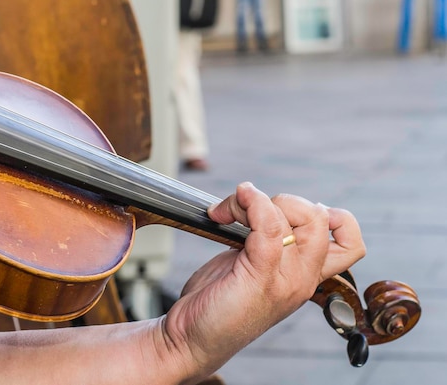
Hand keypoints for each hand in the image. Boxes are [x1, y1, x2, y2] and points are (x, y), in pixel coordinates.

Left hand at [159, 182, 365, 379]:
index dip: (331, 216)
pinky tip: (223, 211)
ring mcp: (285, 280)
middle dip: (284, 200)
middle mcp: (302, 278)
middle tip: (247, 212)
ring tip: (226, 213)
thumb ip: (267, 240)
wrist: (191, 339)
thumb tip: (259, 202)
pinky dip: (248, 205)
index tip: (289, 214)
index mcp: (305, 275)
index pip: (349, 243)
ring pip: (295, 217)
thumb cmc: (218, 301)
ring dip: (255, 201)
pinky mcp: (260, 277)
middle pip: (322, 218)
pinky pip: (268, 226)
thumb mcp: (251, 266)